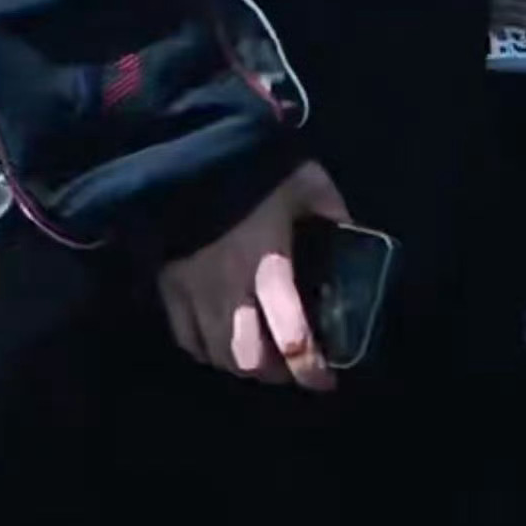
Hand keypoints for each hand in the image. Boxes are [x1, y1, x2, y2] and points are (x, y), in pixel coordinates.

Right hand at [158, 161, 350, 394]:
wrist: (190, 146)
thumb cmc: (255, 167)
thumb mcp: (308, 184)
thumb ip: (333, 214)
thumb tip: (356, 237)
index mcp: (268, 266)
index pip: (291, 337)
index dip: (311, 369)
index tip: (326, 379)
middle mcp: (228, 288)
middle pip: (247, 360)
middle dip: (275, 374)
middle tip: (292, 367)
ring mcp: (193, 290)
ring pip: (215, 354)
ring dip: (242, 365)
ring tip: (261, 357)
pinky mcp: (169, 284)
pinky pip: (185, 337)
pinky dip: (207, 350)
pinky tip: (223, 342)